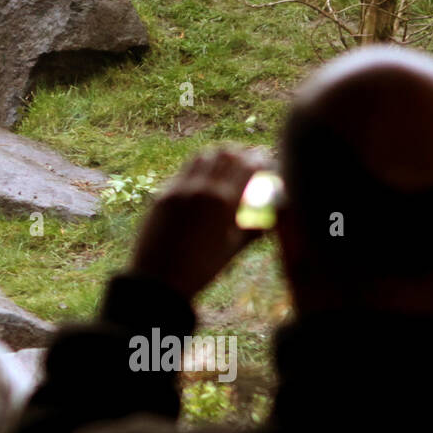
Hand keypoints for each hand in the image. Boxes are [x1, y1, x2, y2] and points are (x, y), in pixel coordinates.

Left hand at [128, 146, 268, 299]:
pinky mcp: (162, 194)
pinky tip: (204, 179)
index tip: (268, 161)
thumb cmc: (201, 269)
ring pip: (202, 157)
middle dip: (241, 153)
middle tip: (250, 158)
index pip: (247, 166)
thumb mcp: (233, 249)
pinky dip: (198, 169)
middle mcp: (200, 188)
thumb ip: (255, 228)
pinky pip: (183, 172)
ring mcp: (178, 188)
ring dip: (218, 155)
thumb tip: (274, 218)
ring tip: (227, 163)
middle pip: (225, 154)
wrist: (158, 279)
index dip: (261, 159)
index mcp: (223, 202)